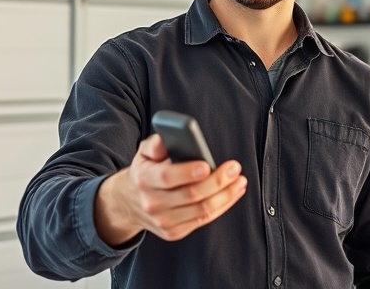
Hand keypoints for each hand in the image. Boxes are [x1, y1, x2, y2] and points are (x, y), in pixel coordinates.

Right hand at [95, 134, 247, 245]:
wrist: (129, 203)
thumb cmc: (146, 171)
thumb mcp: (144, 154)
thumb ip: (155, 144)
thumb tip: (166, 138)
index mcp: (144, 179)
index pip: (167, 177)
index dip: (188, 172)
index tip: (207, 165)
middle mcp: (152, 203)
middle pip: (191, 195)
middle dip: (218, 181)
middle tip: (235, 168)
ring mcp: (163, 221)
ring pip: (202, 210)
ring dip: (226, 195)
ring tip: (239, 181)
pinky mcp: (174, 232)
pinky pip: (203, 220)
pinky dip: (223, 206)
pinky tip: (233, 193)